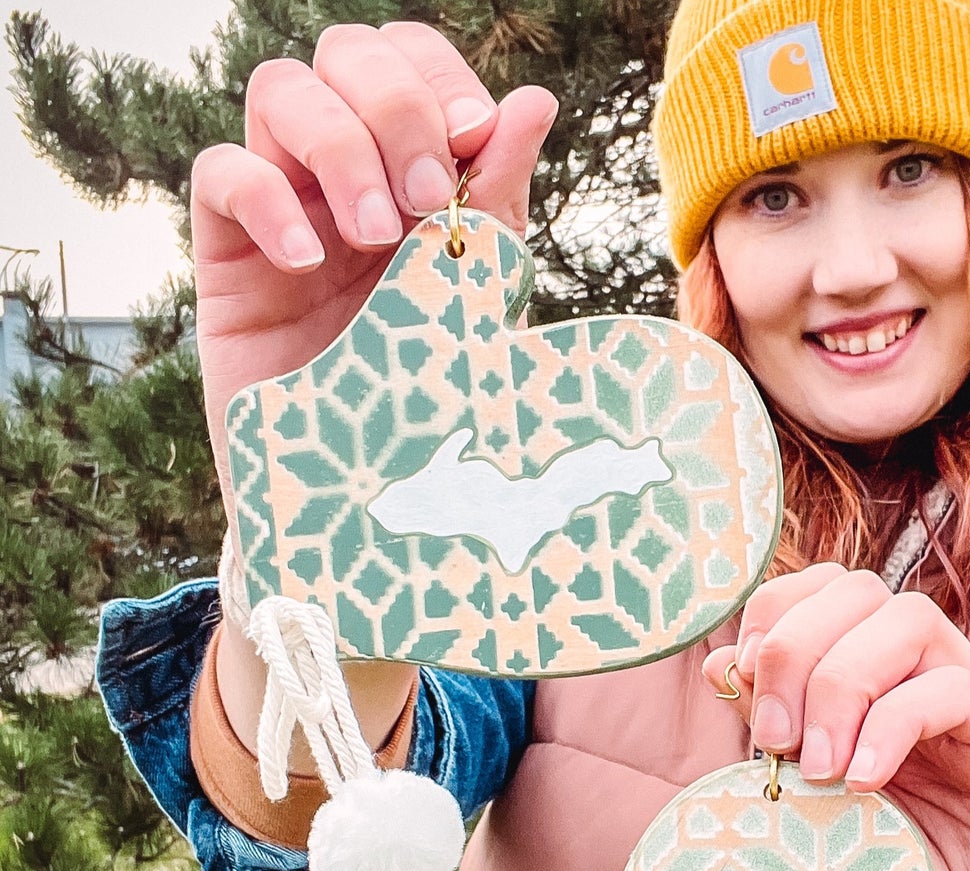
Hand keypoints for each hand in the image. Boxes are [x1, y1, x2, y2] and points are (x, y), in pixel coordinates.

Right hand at [190, 21, 558, 525]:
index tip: (476, 142)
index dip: (440, 77)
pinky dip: (264, 199)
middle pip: (343, 53)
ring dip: (339, 147)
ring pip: (279, 91)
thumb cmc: (436, 403)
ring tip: (374, 238)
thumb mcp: (483, 302)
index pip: (412, 62)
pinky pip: (218, 174)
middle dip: (395, 105)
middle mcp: (348, 175)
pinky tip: (309, 263)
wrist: (371, 502)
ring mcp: (285, 209)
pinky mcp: (230, 259)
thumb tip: (535, 101)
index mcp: (416, 172)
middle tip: (426, 196)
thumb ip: (499, 204)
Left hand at [701, 564, 969, 870]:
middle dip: (796, 645)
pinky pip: (957, 689)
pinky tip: (863, 784)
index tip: (737, 689)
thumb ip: (779, 755)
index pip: (822, 598)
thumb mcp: (819, 834)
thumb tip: (725, 667)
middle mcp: (923, 699)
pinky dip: (893, 723)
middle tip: (773, 737)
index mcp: (868, 709)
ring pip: (909, 619)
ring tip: (816, 767)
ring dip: (840, 681)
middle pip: (859, 591)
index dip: (771, 619)